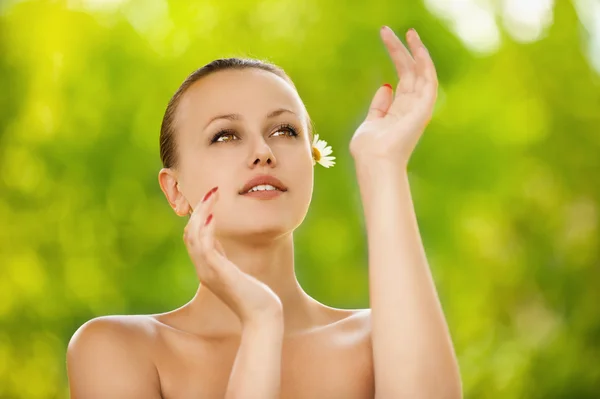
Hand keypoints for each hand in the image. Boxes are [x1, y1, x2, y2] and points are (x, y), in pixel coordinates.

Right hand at [183, 187, 282, 324]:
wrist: (262, 317)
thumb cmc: (255, 296)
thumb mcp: (235, 272)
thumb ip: (224, 259)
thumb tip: (220, 243)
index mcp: (207, 268)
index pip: (193, 238)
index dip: (199, 217)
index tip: (211, 198)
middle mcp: (204, 270)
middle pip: (189, 234)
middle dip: (199, 210)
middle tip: (211, 191)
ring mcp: (209, 272)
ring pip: (194, 237)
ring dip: (201, 214)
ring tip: (212, 195)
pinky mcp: (220, 274)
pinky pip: (205, 248)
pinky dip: (206, 230)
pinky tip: (211, 216)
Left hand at [349, 26, 437, 166]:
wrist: (374, 163)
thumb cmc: (369, 149)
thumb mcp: (370, 122)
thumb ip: (379, 105)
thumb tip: (386, 85)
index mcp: (400, 111)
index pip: (402, 78)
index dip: (397, 56)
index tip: (387, 38)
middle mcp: (412, 108)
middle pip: (410, 71)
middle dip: (401, 50)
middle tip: (387, 30)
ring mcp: (419, 108)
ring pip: (421, 73)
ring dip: (416, 51)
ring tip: (407, 32)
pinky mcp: (423, 109)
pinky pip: (428, 81)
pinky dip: (425, 63)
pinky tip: (417, 48)